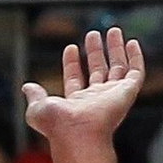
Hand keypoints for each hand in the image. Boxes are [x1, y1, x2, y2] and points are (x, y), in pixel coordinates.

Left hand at [23, 28, 144, 143]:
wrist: (77, 132)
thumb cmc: (57, 124)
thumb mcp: (37, 108)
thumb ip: (35, 95)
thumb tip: (27, 87)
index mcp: (75, 103)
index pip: (75, 79)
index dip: (73, 63)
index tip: (71, 47)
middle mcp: (96, 100)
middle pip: (98, 71)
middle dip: (96, 52)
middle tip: (94, 34)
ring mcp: (112, 96)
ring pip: (118, 69)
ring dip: (116, 50)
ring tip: (113, 31)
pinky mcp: (127, 92)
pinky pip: (136, 73)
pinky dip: (135, 58)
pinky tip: (132, 43)